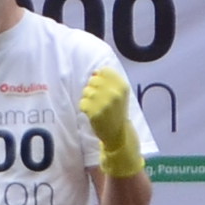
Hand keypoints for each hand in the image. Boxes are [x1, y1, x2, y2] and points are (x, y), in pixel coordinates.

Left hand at [80, 65, 145, 179]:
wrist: (118, 134)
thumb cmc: (117, 111)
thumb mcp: (119, 94)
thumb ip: (109, 81)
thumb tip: (94, 72)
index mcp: (122, 86)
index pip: (104, 71)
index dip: (100, 78)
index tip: (104, 89)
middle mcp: (114, 92)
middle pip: (92, 80)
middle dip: (93, 89)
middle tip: (100, 101)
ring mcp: (104, 102)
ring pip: (86, 91)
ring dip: (88, 99)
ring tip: (97, 108)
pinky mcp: (94, 112)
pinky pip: (82, 103)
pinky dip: (84, 108)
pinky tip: (93, 114)